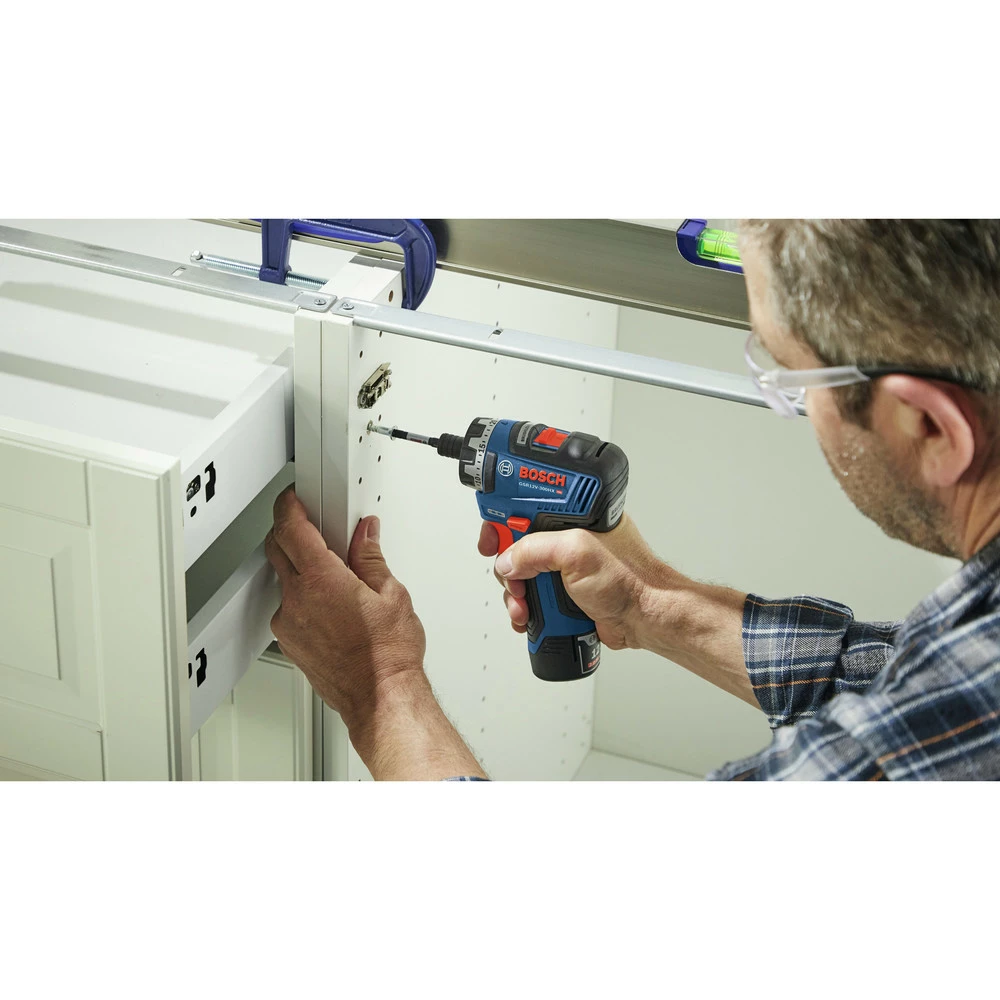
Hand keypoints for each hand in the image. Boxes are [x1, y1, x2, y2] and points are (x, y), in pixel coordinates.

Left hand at [266, 487, 425, 731]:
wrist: (381, 699)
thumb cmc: (388, 656)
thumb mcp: (392, 594)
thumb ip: (371, 558)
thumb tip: (365, 535)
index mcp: (322, 580)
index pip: (291, 528)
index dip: (289, 506)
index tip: (295, 498)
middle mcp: (298, 600)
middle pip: (277, 549)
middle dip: (290, 531)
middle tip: (312, 525)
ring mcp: (290, 624)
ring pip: (283, 580)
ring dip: (300, 568)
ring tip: (333, 573)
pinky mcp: (290, 643)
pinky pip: (289, 608)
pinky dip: (303, 597)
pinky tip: (331, 605)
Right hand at [478, 514, 667, 650]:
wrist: (645, 619)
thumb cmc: (632, 580)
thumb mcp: (577, 554)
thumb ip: (535, 549)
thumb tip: (508, 559)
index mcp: (575, 515)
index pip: (528, 504)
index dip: (503, 516)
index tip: (491, 536)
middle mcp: (569, 536)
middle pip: (517, 541)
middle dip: (508, 564)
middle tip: (512, 577)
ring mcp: (565, 564)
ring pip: (522, 573)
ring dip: (516, 592)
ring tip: (524, 606)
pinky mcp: (564, 589)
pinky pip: (533, 594)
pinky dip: (525, 607)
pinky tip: (530, 616)